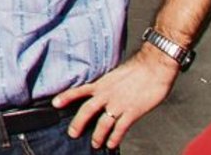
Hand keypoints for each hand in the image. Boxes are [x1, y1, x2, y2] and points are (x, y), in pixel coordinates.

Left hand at [53, 45, 179, 149]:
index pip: (79, 91)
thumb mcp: (117, 74)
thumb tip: (104, 91)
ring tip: (94, 144)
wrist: (155, 66)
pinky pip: (121, 128)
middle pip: (87, 110)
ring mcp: (119, 104)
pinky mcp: (133, 111)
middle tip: (72, 134)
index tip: (54, 103)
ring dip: (97, 135)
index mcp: (102, 84)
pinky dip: (115, 137)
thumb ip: (108, 85)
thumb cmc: (139, 68)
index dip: (66, 97)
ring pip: (103, 123)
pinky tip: (111, 144)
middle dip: (78, 123)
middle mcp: (107, 94)